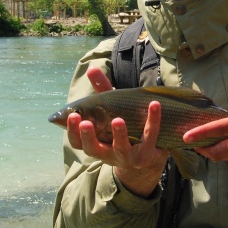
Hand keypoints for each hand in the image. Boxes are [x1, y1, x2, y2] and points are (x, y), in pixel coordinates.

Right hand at [66, 67, 167, 196]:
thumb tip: (92, 69)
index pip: (77, 142)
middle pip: (93, 149)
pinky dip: (153, 120)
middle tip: (86, 123)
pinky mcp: (147, 154)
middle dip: (88, 136)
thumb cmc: (124, 131)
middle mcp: (108, 154)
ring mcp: (127, 157)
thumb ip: (102, 92)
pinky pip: (150, 136)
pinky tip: (154, 104)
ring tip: (117, 119)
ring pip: (121, 148)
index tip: (73, 116)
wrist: (149, 159)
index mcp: (95, 144)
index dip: (73, 131)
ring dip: (119, 134)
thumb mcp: (111, 112)